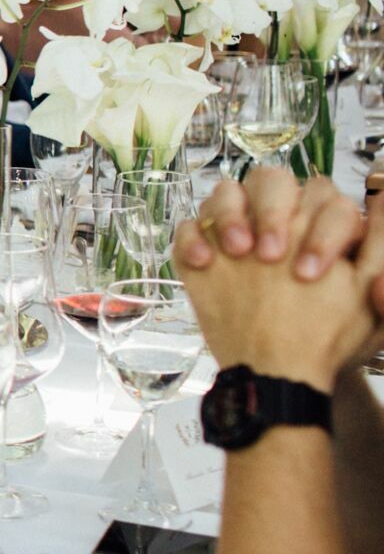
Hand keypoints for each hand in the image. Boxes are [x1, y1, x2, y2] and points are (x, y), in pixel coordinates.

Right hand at [174, 199, 383, 391]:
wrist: (283, 372)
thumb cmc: (329, 338)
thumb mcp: (374, 313)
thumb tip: (381, 220)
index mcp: (320, 224)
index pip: (325, 198)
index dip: (320, 229)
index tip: (310, 274)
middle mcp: (279, 221)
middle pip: (271, 181)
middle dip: (272, 212)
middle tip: (270, 256)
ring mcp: (237, 234)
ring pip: (226, 192)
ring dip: (230, 216)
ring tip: (237, 253)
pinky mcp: (202, 255)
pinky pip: (189, 227)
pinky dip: (192, 239)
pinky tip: (203, 263)